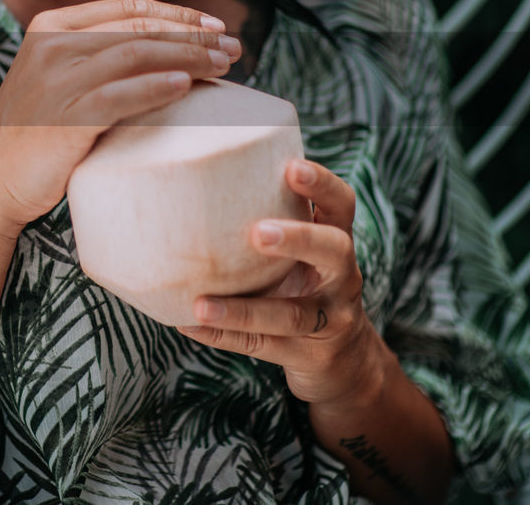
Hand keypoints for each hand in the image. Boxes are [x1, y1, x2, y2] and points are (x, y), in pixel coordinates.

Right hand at [0, 0, 241, 232]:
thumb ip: (99, 58)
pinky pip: (119, 95)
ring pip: (135, 54)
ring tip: (222, 66)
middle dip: (192, 34)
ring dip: (187, 57)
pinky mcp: (64, 116)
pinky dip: (155, 87)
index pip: (127, 7)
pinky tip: (185, 87)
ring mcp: (57, 80)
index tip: (215, 24)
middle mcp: (53, 46)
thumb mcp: (59, 79)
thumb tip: (173, 51)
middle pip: (137, 27)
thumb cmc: (37, 131)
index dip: (177, 13)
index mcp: (52, 27)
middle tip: (232, 47)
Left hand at [176, 158, 386, 409]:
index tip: (292, 167)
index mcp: (337, 244)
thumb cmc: (305, 289)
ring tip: (200, 304)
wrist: (342, 361)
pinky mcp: (306, 356)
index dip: (322, 185)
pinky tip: (187, 325)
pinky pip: (260, 346)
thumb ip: (272, 224)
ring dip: (242, 310)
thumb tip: (198, 185)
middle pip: (334, 252)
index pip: (341, 206)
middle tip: (258, 232)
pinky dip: (222, 336)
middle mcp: (341, 279)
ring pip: (289, 316)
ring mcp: (328, 320)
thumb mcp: (304, 257)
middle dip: (298, 239)